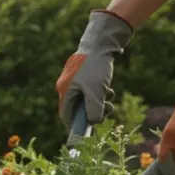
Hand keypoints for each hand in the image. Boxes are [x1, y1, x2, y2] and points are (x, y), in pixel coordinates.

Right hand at [55, 9, 133, 129]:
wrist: (100, 43)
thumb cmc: (96, 68)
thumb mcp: (97, 92)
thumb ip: (94, 110)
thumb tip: (93, 122)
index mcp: (65, 91)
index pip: (66, 115)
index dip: (76, 125)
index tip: (87, 131)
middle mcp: (66, 85)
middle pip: (77, 107)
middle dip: (93, 111)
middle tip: (107, 111)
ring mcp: (74, 79)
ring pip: (85, 98)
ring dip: (98, 101)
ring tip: (110, 96)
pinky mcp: (82, 73)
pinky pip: (89, 89)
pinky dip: (99, 92)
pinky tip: (108, 88)